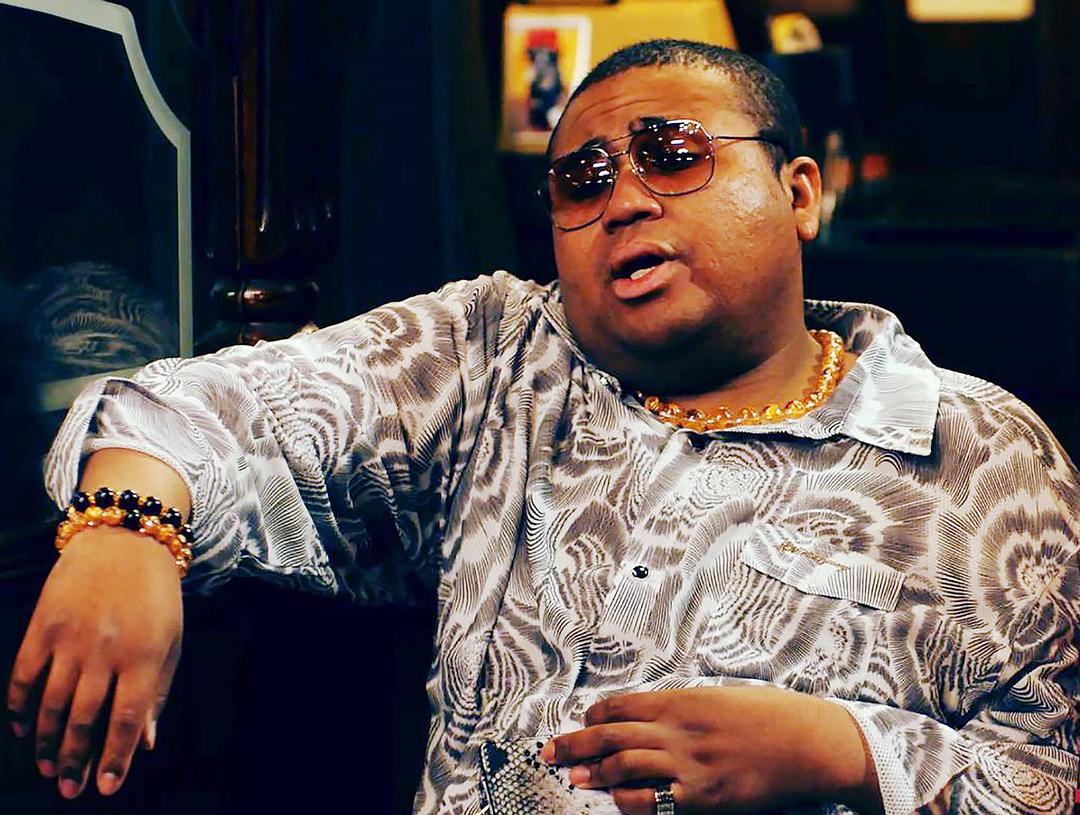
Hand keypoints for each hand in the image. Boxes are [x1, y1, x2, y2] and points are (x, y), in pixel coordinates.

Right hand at [6, 526, 182, 798]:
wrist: (126, 539)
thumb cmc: (156, 595)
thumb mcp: (172, 640)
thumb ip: (159, 692)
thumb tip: (148, 742)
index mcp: (146, 656)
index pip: (127, 720)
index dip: (115, 758)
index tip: (105, 787)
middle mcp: (106, 651)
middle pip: (85, 720)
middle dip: (77, 761)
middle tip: (71, 790)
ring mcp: (71, 639)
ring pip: (52, 705)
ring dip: (49, 744)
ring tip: (51, 770)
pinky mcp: (43, 626)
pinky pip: (24, 677)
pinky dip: (20, 708)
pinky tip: (24, 732)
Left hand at [540, 686, 881, 813]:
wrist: (807, 742)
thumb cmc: (770, 716)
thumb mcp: (720, 697)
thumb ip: (684, 707)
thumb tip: (653, 716)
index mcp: (682, 701)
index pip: (621, 705)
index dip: (594, 714)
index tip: (581, 721)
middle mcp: (679, 730)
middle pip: (612, 735)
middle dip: (575, 743)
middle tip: (550, 750)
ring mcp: (689, 765)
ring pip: (624, 765)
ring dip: (593, 771)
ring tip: (573, 776)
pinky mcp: (703, 798)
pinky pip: (654, 799)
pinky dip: (628, 798)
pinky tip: (615, 799)